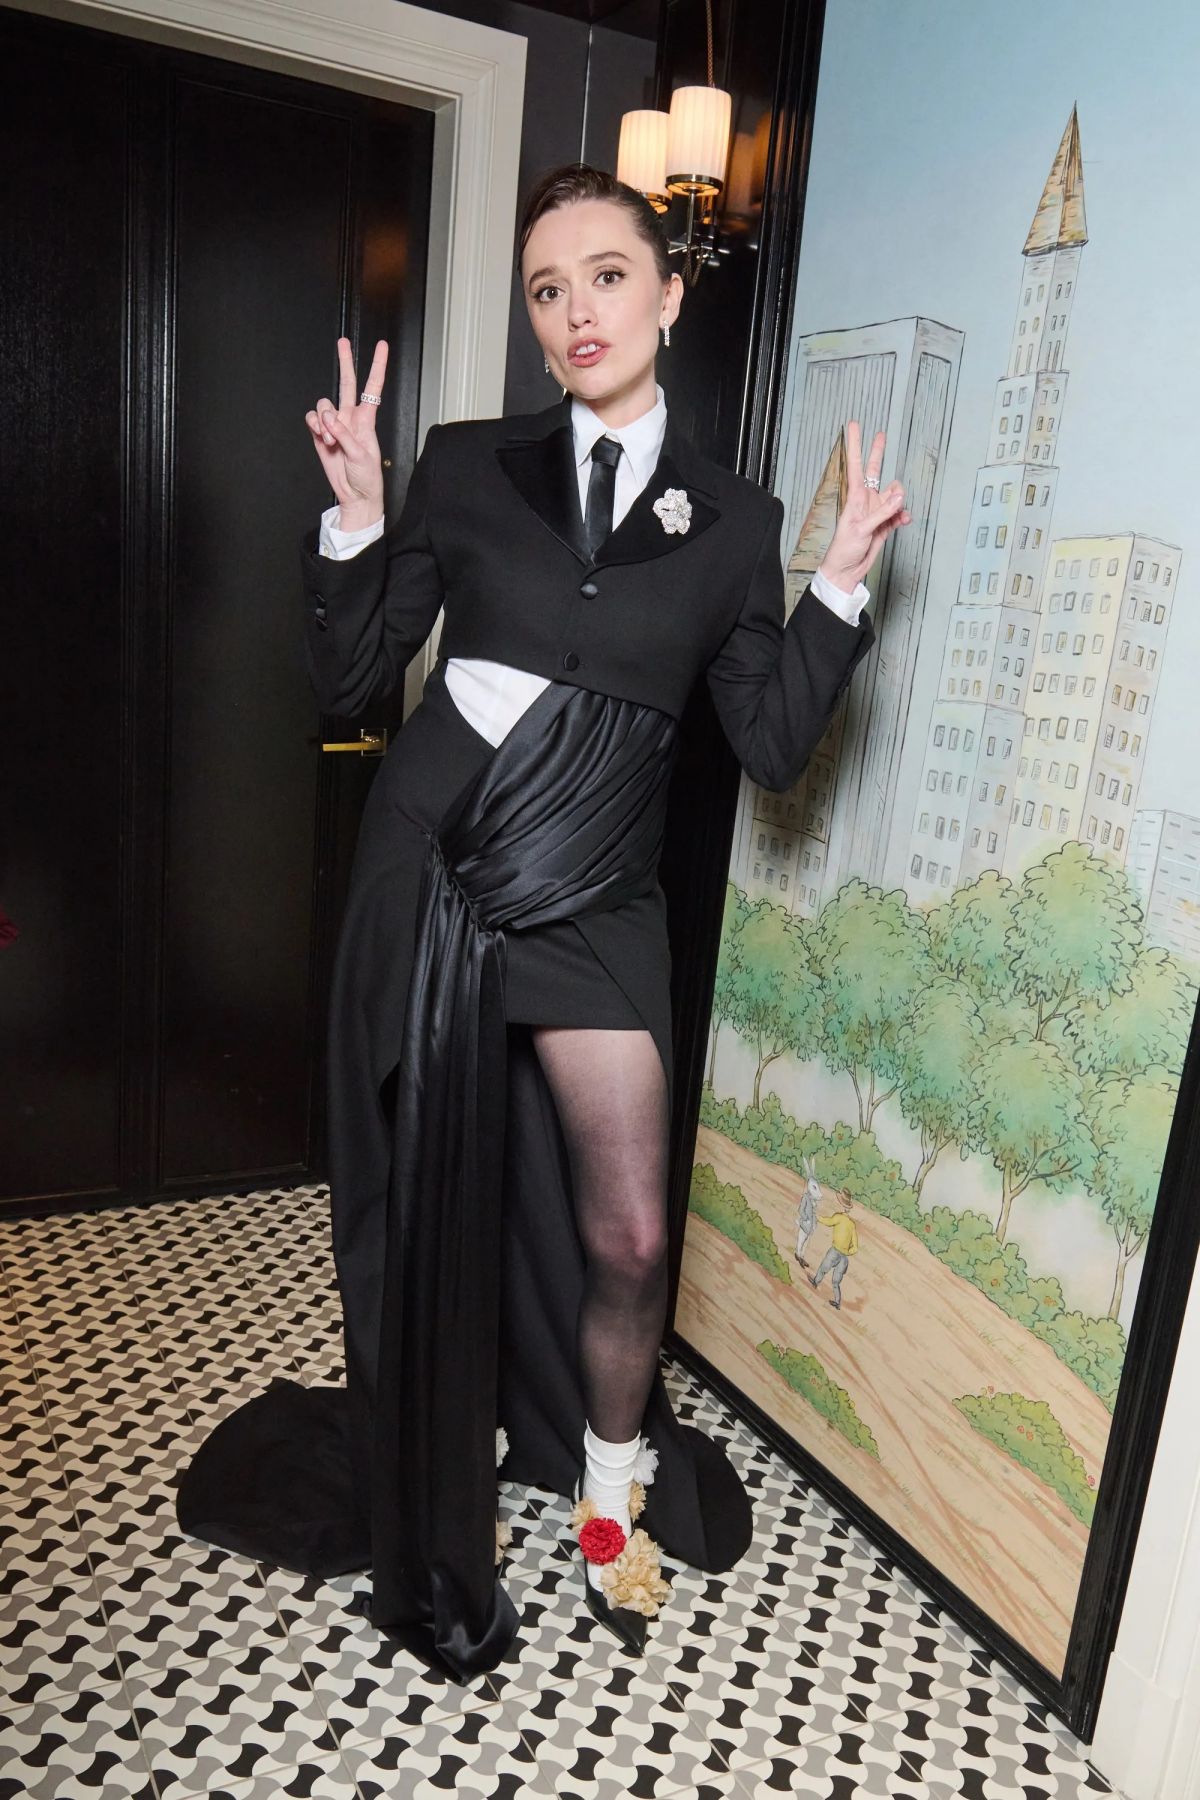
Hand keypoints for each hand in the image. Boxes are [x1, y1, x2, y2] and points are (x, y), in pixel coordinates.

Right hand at [305, 336, 388, 524]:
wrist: (355, 495)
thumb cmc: (367, 476)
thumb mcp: (361, 455)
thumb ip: (344, 434)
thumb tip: (329, 417)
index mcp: (367, 419)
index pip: (373, 387)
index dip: (377, 366)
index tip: (382, 346)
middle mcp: (351, 417)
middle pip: (347, 383)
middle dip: (345, 361)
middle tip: (343, 341)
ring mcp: (334, 424)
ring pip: (323, 404)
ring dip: (324, 420)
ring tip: (331, 439)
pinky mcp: (320, 434)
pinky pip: (312, 419)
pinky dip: (314, 425)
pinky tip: (321, 436)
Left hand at [819, 421, 910, 590]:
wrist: (848, 570)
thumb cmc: (845, 549)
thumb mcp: (862, 529)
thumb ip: (882, 512)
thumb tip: (900, 496)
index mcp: (855, 497)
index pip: (855, 465)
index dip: (854, 444)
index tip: (853, 425)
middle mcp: (867, 499)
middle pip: (875, 470)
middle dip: (878, 452)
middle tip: (881, 434)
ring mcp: (876, 510)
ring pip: (895, 494)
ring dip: (898, 500)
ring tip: (896, 513)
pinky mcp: (885, 523)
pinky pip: (899, 513)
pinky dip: (903, 516)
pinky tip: (903, 521)